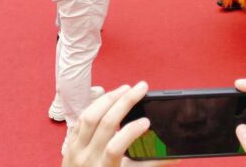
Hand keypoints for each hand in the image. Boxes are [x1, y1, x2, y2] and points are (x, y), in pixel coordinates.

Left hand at [61, 81, 175, 166]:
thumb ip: (150, 165)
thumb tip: (176, 157)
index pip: (115, 147)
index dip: (131, 132)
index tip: (147, 121)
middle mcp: (87, 158)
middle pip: (105, 124)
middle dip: (125, 102)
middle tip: (141, 87)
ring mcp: (75, 149)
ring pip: (90, 116)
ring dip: (109, 99)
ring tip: (126, 89)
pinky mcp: (69, 142)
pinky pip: (81, 118)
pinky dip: (95, 106)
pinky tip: (109, 98)